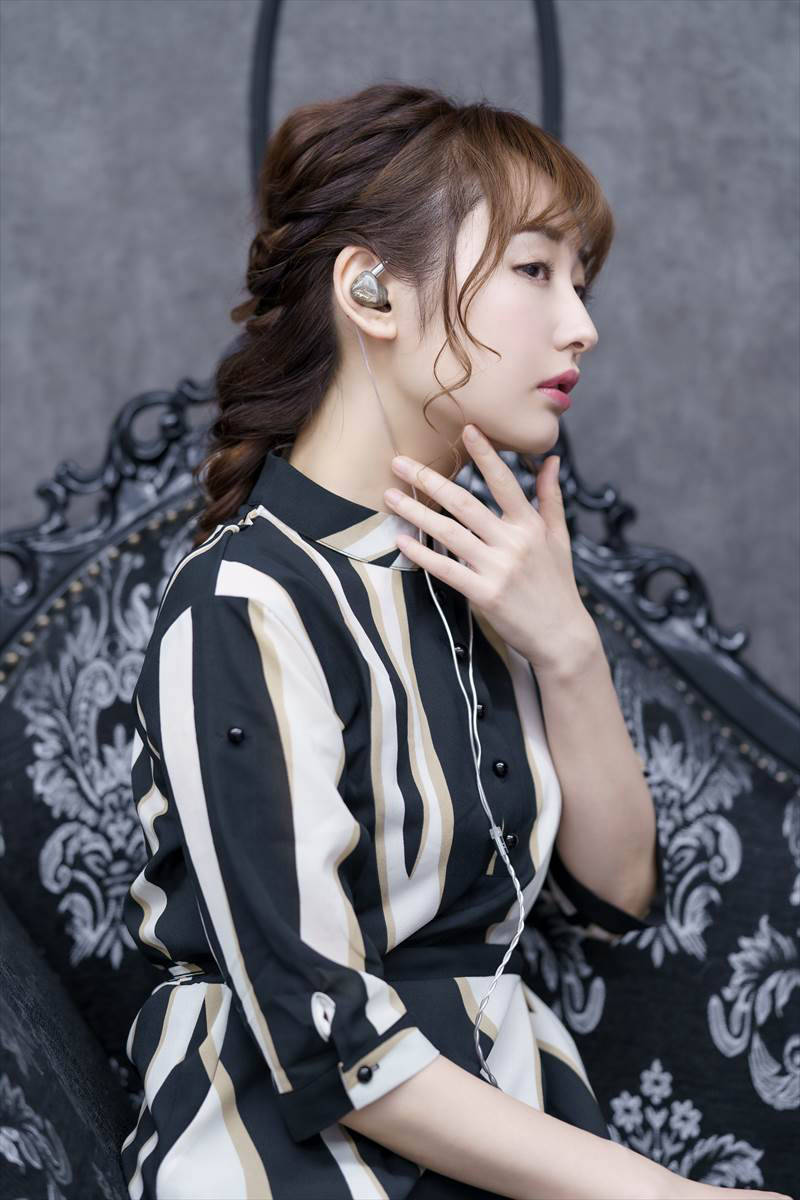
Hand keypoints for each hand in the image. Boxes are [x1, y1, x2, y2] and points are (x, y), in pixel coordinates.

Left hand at [384, 423, 596, 673]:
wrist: (562, 636)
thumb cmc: (557, 584)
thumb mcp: (559, 538)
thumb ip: (550, 497)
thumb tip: (552, 460)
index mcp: (531, 525)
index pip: (505, 481)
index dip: (485, 455)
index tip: (466, 430)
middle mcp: (513, 543)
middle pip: (465, 503)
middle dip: (429, 480)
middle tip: (400, 462)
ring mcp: (498, 569)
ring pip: (449, 533)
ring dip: (416, 512)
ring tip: (391, 496)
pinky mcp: (484, 594)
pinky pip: (446, 569)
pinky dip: (422, 554)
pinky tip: (402, 540)